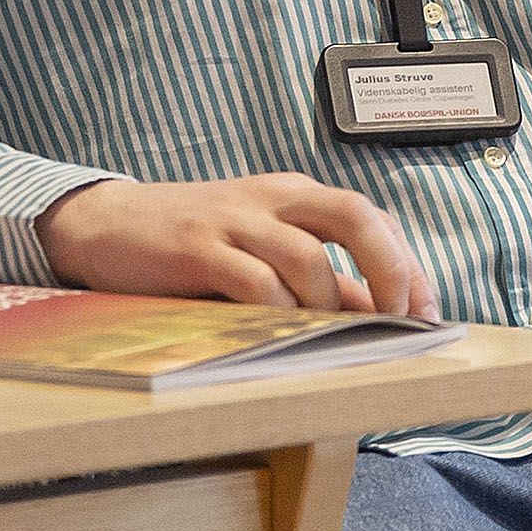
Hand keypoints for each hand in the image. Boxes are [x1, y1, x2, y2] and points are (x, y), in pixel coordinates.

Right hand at [36, 172, 434, 317]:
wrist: (104, 223)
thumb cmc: (192, 242)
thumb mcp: (260, 249)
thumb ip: (316, 280)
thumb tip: (372, 313)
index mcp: (295, 196)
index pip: (372, 217)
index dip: (408, 264)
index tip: (427, 311)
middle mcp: (273, 199)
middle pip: (355, 216)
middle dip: (390, 269)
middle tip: (399, 317)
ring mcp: (234, 220)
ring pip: (307, 256)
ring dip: (328, 304)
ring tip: (327, 335)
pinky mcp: (198, 248)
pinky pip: (254, 280)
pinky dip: (276, 311)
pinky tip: (277, 331)